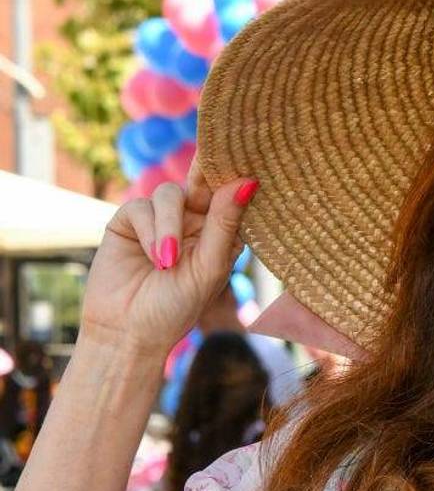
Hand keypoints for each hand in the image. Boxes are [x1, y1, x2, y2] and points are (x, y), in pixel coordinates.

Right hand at [79, 158, 257, 357]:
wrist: (129, 332)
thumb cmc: (177, 307)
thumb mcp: (209, 267)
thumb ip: (224, 223)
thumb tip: (247, 181)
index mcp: (221, 233)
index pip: (233, 196)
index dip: (238, 177)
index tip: (247, 158)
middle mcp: (193, 222)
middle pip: (202, 183)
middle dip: (206, 174)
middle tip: (210, 161)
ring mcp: (161, 220)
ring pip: (170, 194)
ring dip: (170, 225)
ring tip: (168, 261)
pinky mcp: (130, 221)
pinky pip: (142, 206)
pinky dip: (150, 231)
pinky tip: (154, 258)